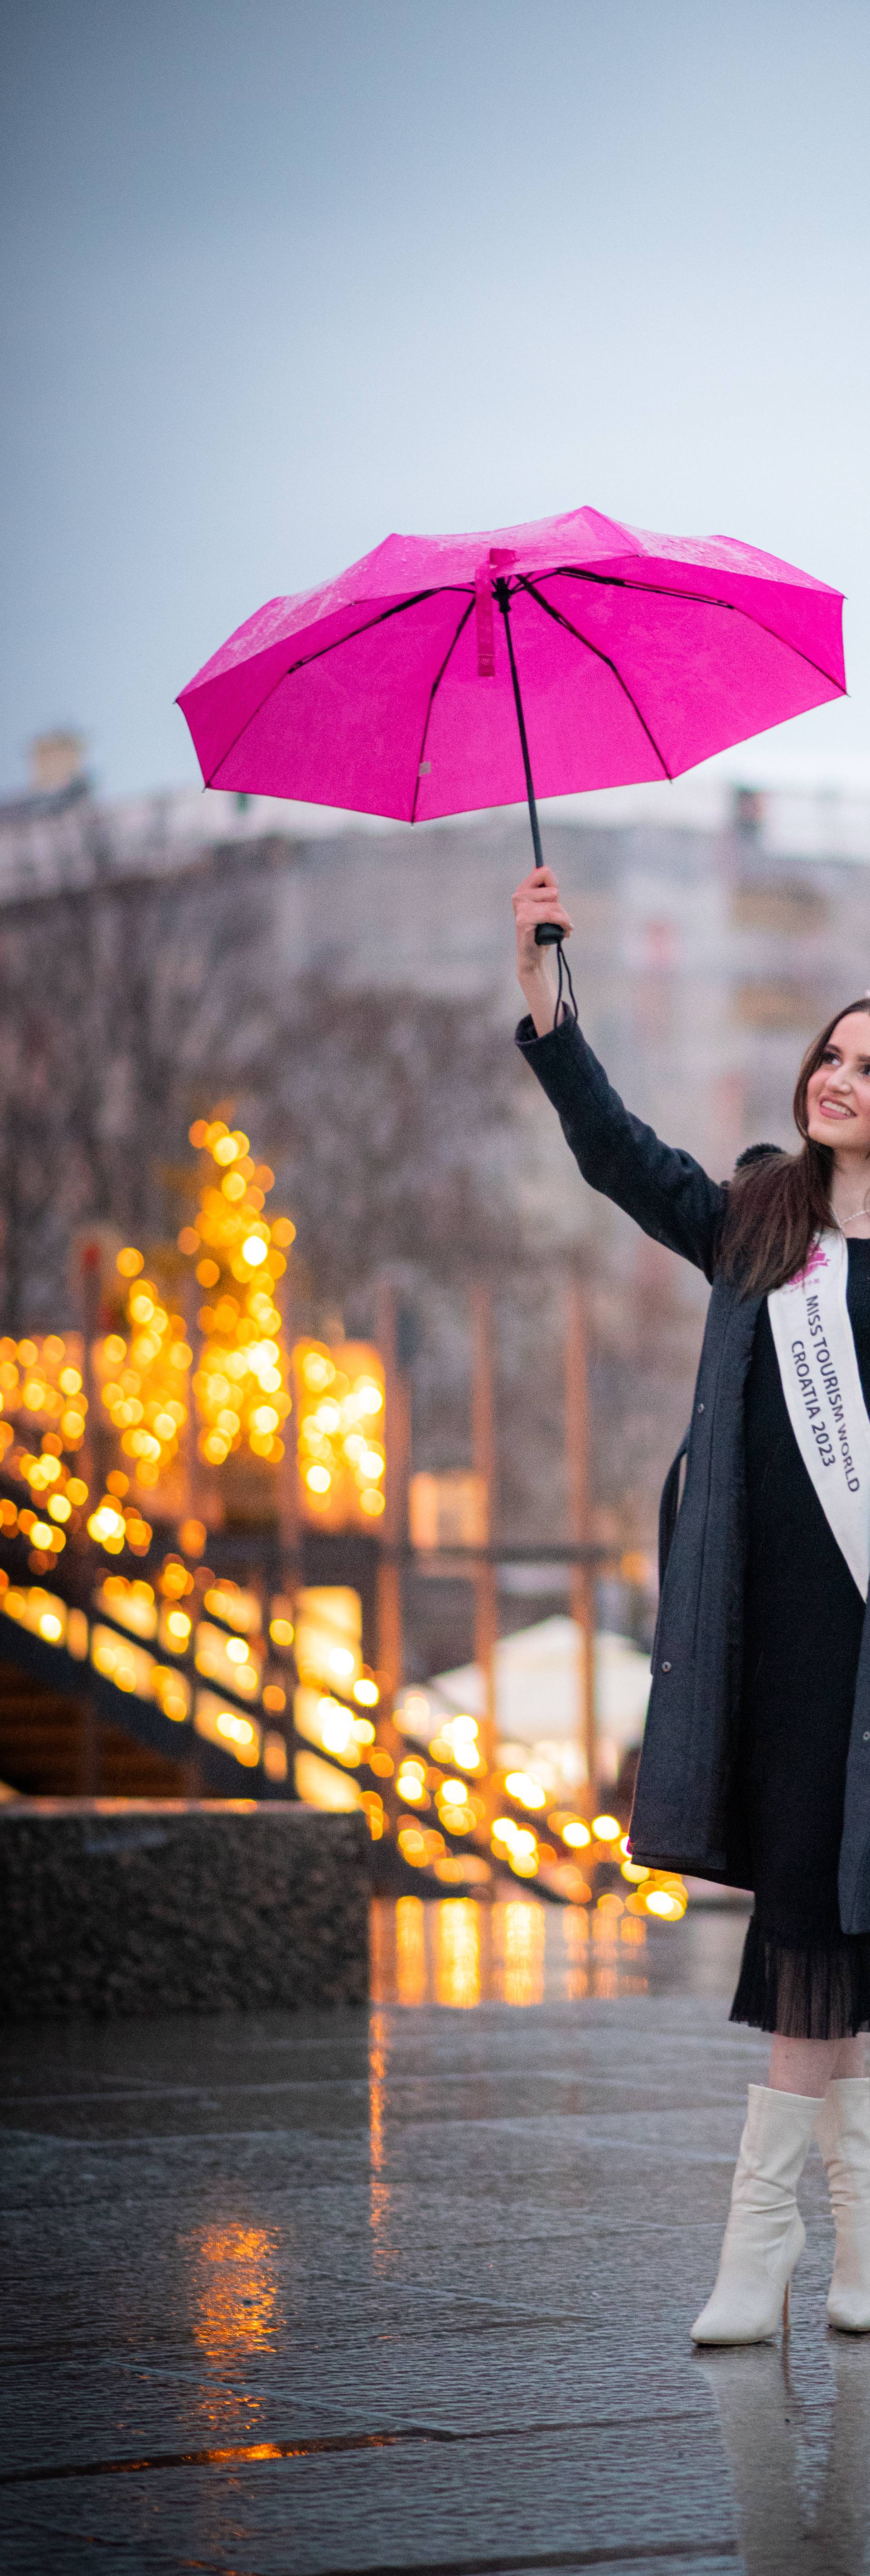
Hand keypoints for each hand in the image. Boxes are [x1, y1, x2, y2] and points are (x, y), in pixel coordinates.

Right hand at [512, 866, 573, 1034]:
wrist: (534, 958)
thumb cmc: (542, 932)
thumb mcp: (547, 907)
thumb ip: (548, 890)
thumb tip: (545, 869)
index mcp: (523, 890)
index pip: (543, 871)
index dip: (554, 885)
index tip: (554, 899)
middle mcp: (519, 896)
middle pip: (554, 890)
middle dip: (560, 908)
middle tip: (556, 920)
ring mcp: (520, 908)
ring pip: (555, 905)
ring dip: (563, 919)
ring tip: (561, 929)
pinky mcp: (524, 920)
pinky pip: (552, 915)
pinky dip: (563, 925)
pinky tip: (563, 933)